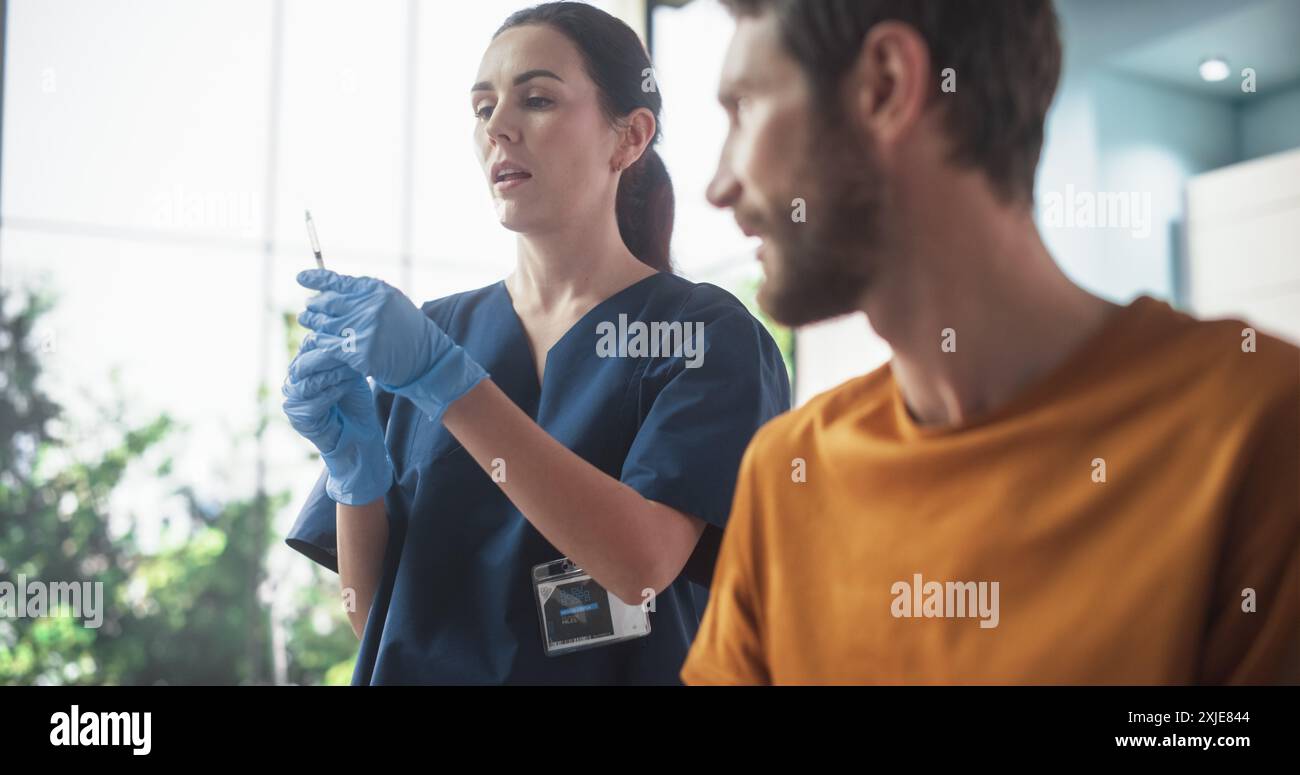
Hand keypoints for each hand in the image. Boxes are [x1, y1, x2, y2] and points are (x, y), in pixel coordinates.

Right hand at [282, 334, 392, 504]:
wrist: (359, 435)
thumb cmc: (355, 402)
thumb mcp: (350, 372)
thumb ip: (341, 355)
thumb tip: (345, 328)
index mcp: (303, 368)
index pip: (308, 348)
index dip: (326, 341)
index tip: (348, 337)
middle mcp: (293, 382)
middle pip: (303, 363)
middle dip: (327, 357)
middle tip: (347, 352)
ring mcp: (293, 401)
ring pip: (306, 382)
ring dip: (330, 374)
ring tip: (350, 370)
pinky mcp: (299, 419)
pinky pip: (311, 403)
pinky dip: (330, 393)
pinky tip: (345, 387)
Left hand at [294, 269, 487, 424]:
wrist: (426, 360)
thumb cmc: (408, 332)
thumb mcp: (392, 304)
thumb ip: (365, 297)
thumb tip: (330, 291)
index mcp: (378, 291)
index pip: (339, 281)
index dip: (316, 279)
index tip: (300, 278)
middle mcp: (370, 308)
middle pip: (328, 303)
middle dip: (314, 306)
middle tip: (307, 309)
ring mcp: (364, 331)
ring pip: (324, 325)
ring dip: (313, 325)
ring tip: (308, 324)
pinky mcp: (359, 353)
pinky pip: (328, 346)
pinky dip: (320, 343)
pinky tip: (317, 342)